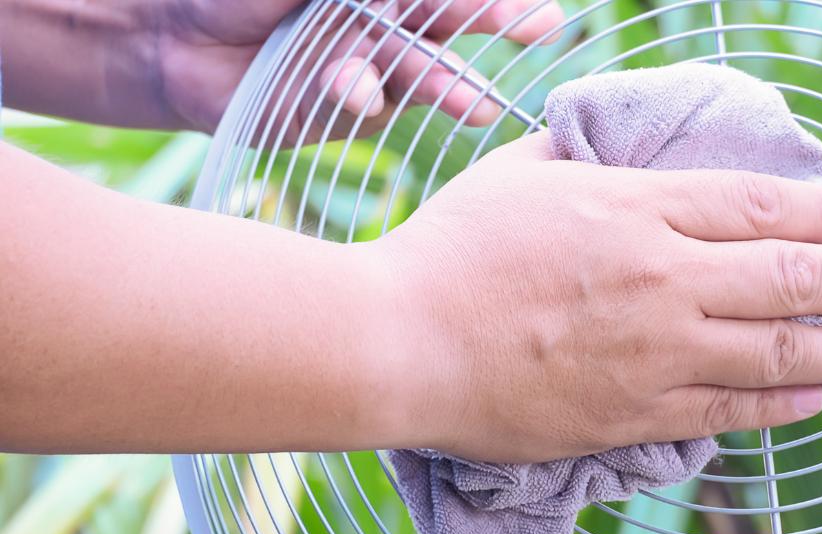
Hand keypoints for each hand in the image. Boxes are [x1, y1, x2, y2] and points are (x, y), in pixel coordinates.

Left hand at [158, 0, 564, 135]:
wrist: (173, 42)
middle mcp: (389, 27)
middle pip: (452, 27)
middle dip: (496, 23)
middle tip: (540, 25)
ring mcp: (372, 72)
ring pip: (421, 76)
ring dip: (448, 86)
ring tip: (475, 103)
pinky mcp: (344, 115)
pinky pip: (366, 104)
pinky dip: (360, 94)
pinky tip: (350, 87)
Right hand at [374, 133, 821, 462]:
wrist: (398, 343)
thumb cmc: (448, 251)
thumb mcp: (517, 175)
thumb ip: (582, 160)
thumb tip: (616, 148)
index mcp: (635, 209)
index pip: (760, 203)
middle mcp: (662, 279)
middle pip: (796, 275)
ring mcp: (654, 353)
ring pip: (780, 351)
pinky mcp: (633, 414)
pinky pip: (730, 411)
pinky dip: (785, 404)